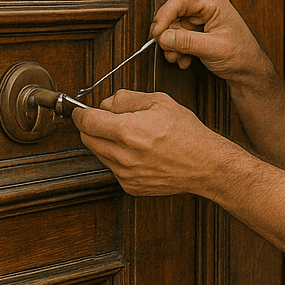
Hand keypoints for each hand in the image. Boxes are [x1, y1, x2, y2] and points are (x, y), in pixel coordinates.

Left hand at [71, 89, 233, 195]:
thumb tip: (106, 103)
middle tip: (106, 120)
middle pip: (87, 139)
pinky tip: (138, 152)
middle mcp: (124, 156)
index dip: (80, 113)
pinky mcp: (130, 186)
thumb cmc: (187, 133)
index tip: (80, 110)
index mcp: (129, 131)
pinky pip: (112, 168)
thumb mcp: (159, 101)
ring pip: (98, 153)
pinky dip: (118, 158)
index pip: (87, 122)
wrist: (205, 164)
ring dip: (105, 142)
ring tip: (130, 136)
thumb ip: (126, 98)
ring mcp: (126, 174)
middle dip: (92, 127)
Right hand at [150, 0, 270, 81]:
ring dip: (173, 46)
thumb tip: (164, 37)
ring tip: (179, 58)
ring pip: (174, 28)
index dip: (163, 17)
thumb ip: (187, 42)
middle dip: (170, 36)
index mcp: (212, 0)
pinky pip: (178, 36)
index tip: (155, 33)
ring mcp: (201, 18)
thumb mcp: (213, 48)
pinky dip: (178, 49)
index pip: (179, 2)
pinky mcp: (197, 30)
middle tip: (169, 51)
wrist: (248, 70)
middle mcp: (205, 5)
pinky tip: (185, 59)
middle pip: (173, 15)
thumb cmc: (241, 55)